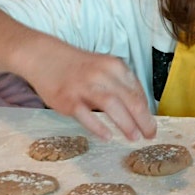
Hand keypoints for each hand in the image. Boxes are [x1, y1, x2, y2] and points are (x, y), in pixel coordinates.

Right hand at [24, 51, 156, 141]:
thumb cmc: (78, 68)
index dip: (147, 111)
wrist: (43, 57)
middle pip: (130, 99)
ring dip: (126, 124)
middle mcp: (102, 74)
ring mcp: (84, 86)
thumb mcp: (104, 68)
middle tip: (150, 135)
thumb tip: (140, 111)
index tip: (151, 126)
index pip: (138, 91)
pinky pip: (86, 115)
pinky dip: (98, 127)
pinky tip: (108, 137)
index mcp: (114, 66)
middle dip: (144, 120)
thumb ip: (121, 86)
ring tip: (134, 138)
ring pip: (112, 105)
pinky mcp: (67, 98)